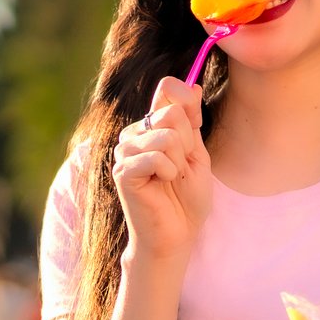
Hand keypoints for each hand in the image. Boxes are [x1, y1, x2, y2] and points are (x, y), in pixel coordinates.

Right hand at [111, 77, 212, 261]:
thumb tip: (192, 84)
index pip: (169, 89)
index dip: (189, 106)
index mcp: (151, 126)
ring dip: (179, 161)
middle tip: (180, 169)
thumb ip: (191, 120)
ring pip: (166, 135)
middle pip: (172, 113)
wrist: (178, 235)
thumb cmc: (186, 198)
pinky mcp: (123, 171)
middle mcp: (133, 133)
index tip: (194, 132)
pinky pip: (156, 157)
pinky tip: (162, 185)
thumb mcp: (196, 152)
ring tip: (171, 178)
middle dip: (187, 144)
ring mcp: (125, 152)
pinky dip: (169, 172)